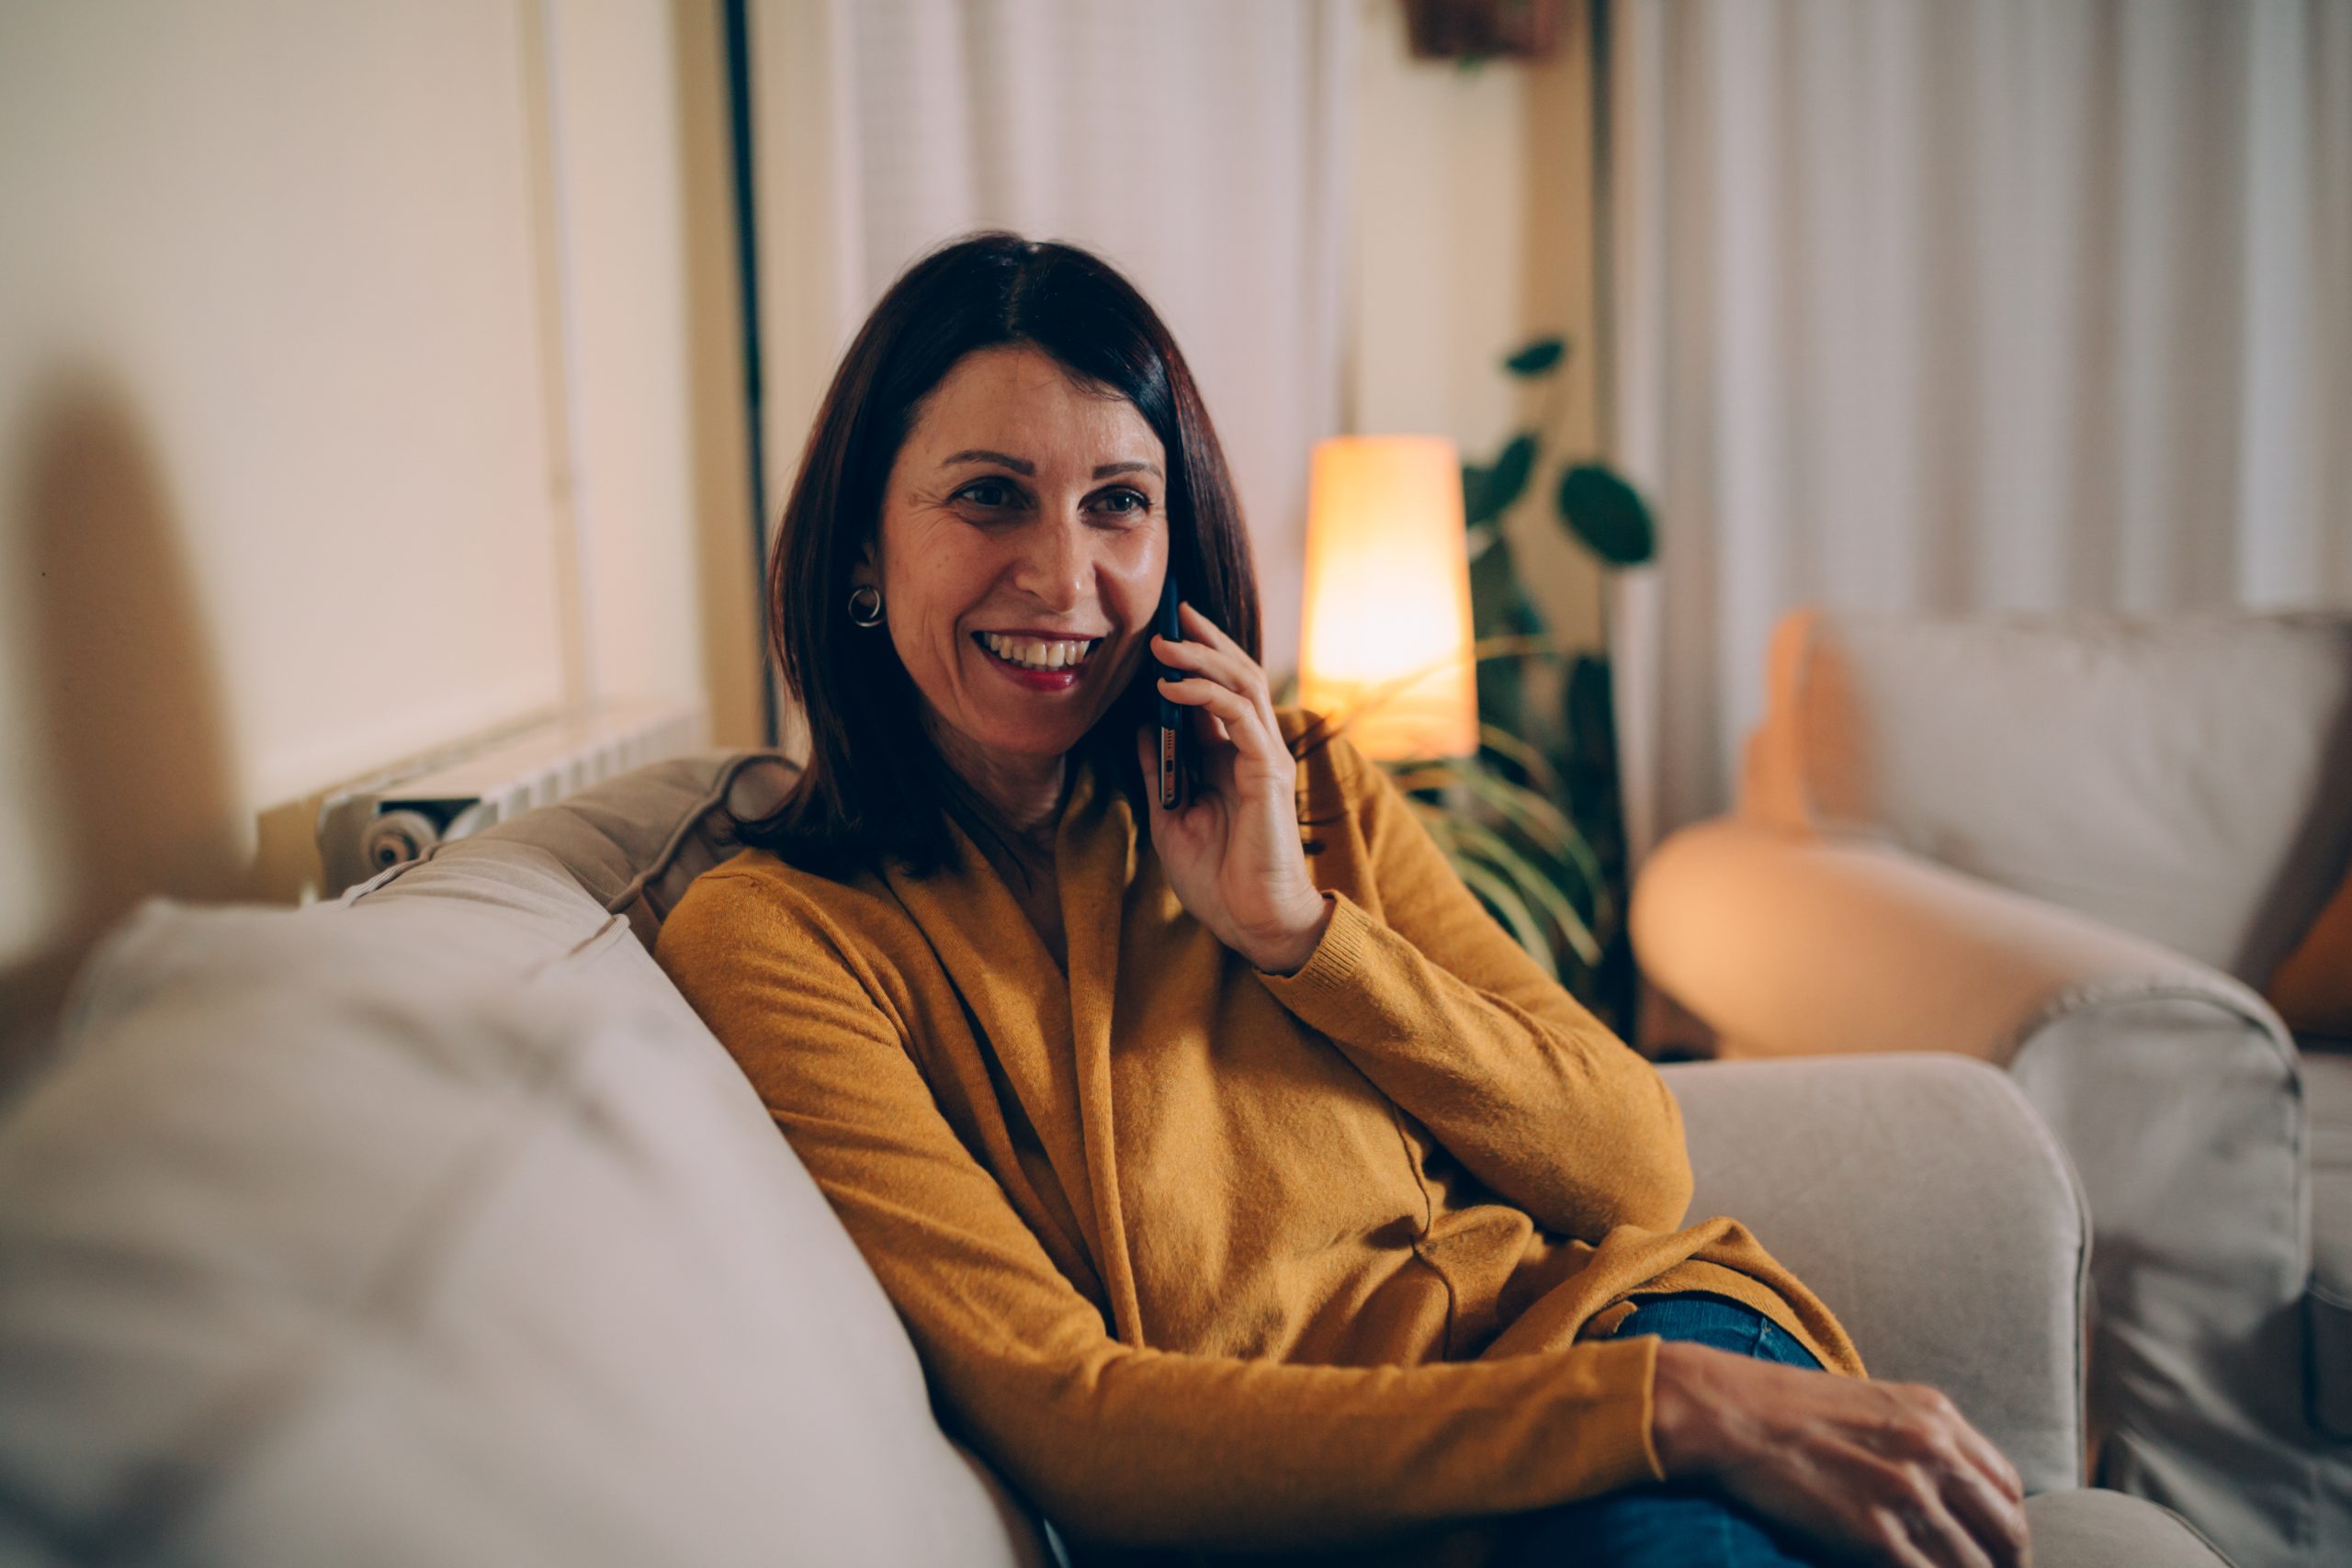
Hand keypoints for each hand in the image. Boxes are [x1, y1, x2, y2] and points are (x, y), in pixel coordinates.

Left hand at [1134, 601, 1331, 973]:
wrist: (1252, 922)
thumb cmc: (1218, 878)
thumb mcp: (1171, 815)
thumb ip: (1160, 768)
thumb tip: (1143, 725)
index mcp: (1231, 757)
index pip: (1216, 690)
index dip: (1193, 657)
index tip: (1162, 628)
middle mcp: (1253, 748)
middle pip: (1235, 673)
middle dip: (1203, 640)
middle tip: (1169, 612)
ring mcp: (1265, 756)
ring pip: (1241, 683)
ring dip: (1202, 658)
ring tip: (1164, 643)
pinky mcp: (1268, 771)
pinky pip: (1238, 717)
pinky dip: (1205, 696)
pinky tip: (1172, 689)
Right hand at [1650, 1342, 2030, 1567]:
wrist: (1730, 1413)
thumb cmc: (1788, 1407)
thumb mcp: (1872, 1403)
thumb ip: (1919, 1439)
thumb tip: (1947, 1491)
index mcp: (1937, 1416)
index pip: (2006, 1486)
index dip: (2008, 1528)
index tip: (1997, 1551)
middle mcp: (1934, 1452)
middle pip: (2006, 1532)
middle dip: (2005, 1567)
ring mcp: (1907, 1494)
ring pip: (1974, 1567)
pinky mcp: (1875, 1535)